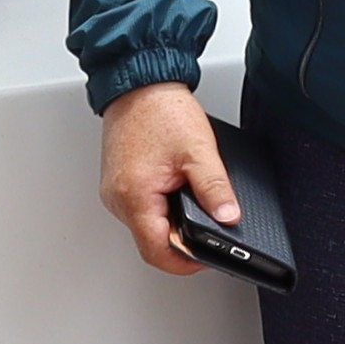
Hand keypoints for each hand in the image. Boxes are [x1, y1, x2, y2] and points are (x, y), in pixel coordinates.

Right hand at [98, 79, 237, 276]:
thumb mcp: (199, 151)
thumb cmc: (160, 110)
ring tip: (192, 202)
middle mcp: (118, 198)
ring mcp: (115, 191)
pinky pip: (140, 207)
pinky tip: (176, 190)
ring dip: (171, 223)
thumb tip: (229, 217)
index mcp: (134, 196)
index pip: (158, 252)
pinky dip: (161, 207)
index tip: (207, 258)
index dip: (186, 261)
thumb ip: (216, 189)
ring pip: (146, 225)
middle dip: (182, 241)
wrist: (138, 82)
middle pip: (151, 242)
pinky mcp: (118, 182)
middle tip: (208, 230)